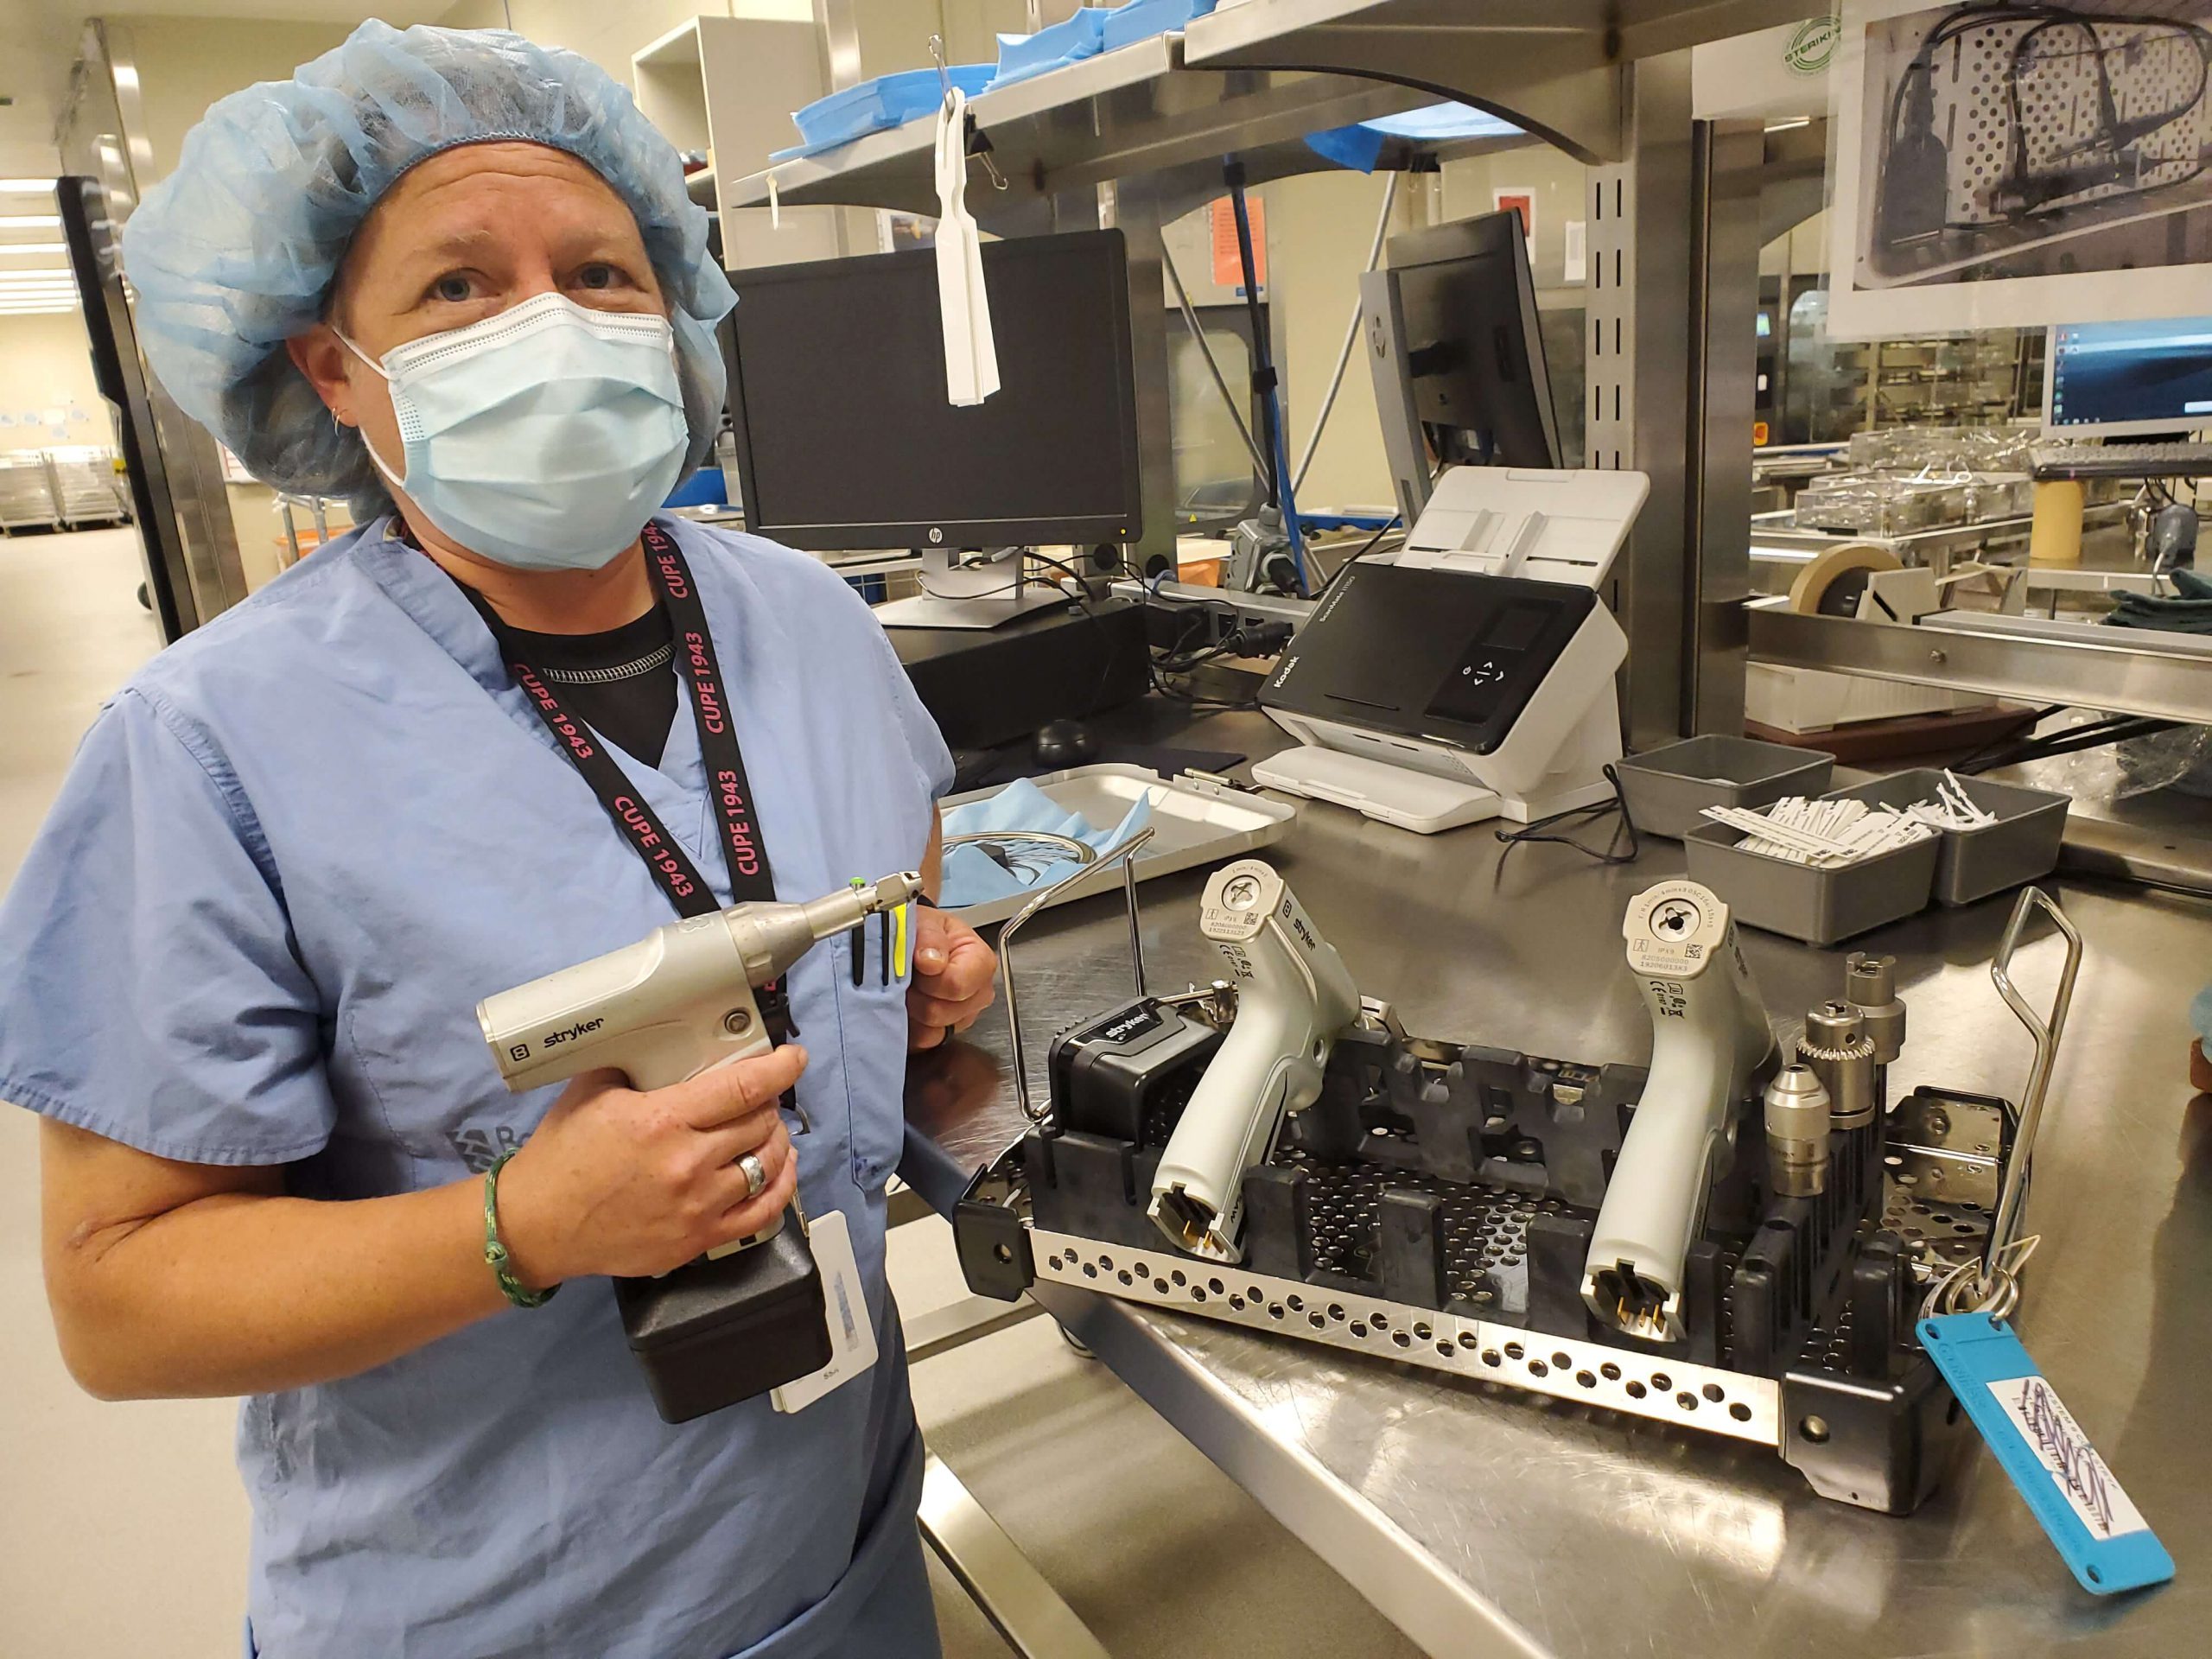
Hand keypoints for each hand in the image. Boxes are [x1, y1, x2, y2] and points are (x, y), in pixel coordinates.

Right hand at [493, 1047, 806, 1285]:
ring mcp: (697, 1206)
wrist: (537, 1225)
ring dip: (774, 1142)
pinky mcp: (697, 1240)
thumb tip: (666, 1043)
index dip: (778, 1069)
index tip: (793, 1058)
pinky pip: (761, 1213)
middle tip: (759, 1097)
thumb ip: (635, 1065)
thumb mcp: (592, 1092)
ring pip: (766, 1165)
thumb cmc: (561, 1155)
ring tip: (765, 1130)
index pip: (743, 1088)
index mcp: (664, 1120)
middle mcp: (688, 1163)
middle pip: (760, 1124)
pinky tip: (778, 1170)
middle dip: (767, 1104)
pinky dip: (779, 1186)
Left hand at [907, 907, 997, 1051]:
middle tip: (908, 977)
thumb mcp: (926, 921)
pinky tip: (906, 1004)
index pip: (957, 985)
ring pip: (931, 1031)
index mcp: (981, 963)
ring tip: (907, 988)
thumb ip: (930, 937)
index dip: (930, 979)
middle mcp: (978, 994)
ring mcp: (962, 1017)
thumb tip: (931, 962)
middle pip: (942, 1013)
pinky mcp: (943, 1034)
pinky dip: (908, 1026)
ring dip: (910, 1011)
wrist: (915, 942)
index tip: (918, 965)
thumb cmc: (925, 932)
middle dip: (916, 995)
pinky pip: (922, 1041)